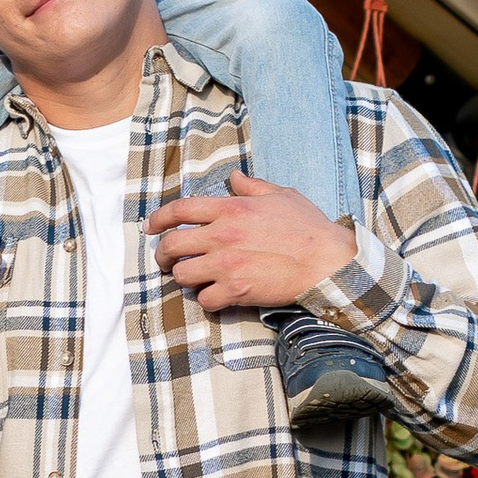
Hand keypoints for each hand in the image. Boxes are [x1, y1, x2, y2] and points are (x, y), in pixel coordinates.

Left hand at [148, 172, 357, 313]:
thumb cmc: (308, 227)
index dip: (158, 218)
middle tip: (165, 260)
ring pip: (182, 274)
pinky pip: (204, 299)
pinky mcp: (236, 290)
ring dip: (185, 277)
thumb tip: (233, 178)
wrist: (327, 262)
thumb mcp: (281, 195)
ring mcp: (227, 264)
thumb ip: (252, 186)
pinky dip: (207, 299)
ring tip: (195, 277)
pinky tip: (217, 295)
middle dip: (162, 254)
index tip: (150, 227)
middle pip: (171, 244)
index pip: (180, 209)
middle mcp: (222, 235)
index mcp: (231, 209)